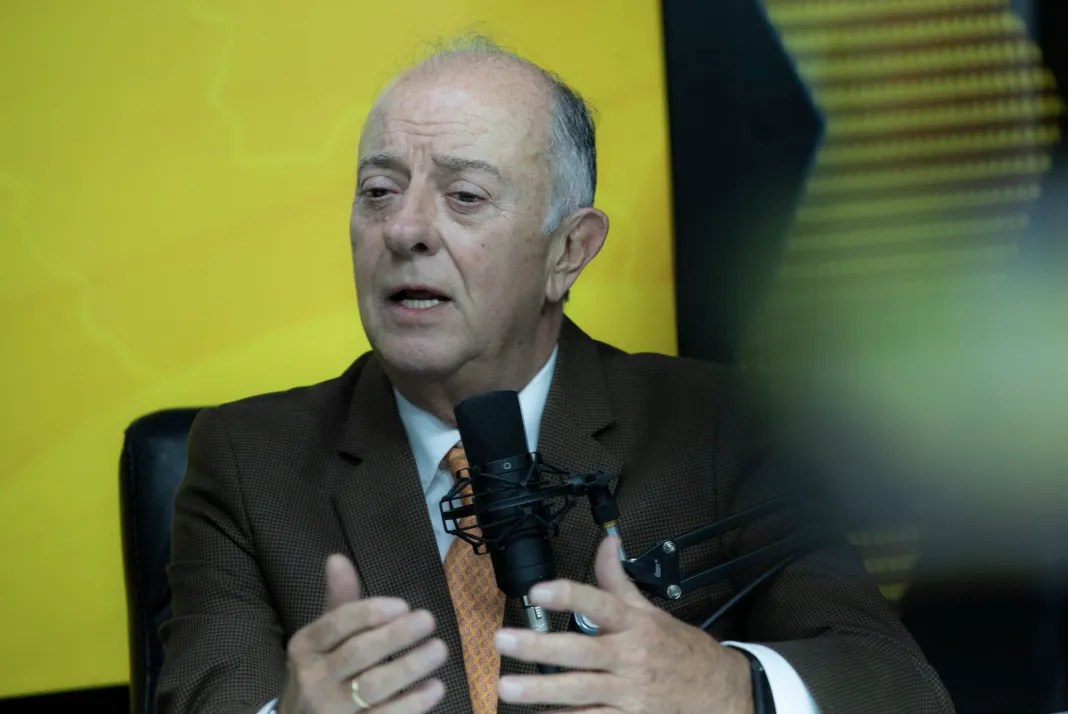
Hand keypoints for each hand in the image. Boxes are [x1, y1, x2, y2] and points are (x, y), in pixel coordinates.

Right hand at [279, 554, 446, 712]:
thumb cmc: (321, 673)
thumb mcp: (322, 639)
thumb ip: (339, 602)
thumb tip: (337, 558)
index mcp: (305, 647)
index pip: (336, 624)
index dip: (370, 612)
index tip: (403, 605)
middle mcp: (312, 678)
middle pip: (358, 653)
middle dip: (396, 635)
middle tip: (428, 620)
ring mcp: (330, 710)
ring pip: (374, 686)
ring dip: (411, 666)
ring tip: (439, 649)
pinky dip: (413, 702)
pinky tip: (435, 687)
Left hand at [494, 537, 753, 713]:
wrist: (722, 692)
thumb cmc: (679, 649)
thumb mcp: (651, 610)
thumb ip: (618, 579)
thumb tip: (607, 540)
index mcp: (635, 625)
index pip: (600, 604)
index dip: (569, 596)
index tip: (538, 591)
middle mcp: (631, 657)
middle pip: (581, 651)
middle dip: (540, 647)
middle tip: (504, 640)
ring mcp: (630, 692)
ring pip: (581, 691)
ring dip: (542, 690)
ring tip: (507, 686)